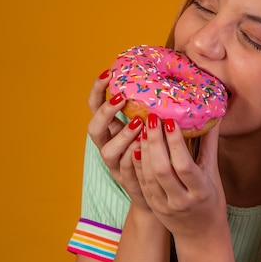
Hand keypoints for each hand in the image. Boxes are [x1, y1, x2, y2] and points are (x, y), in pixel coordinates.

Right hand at [86, 69, 146, 208]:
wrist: (159, 189)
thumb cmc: (156, 151)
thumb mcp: (150, 125)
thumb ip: (151, 107)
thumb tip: (167, 77)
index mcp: (111, 128)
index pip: (95, 105)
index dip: (98, 90)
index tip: (109, 72)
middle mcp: (108, 145)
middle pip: (94, 128)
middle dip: (105, 112)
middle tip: (121, 98)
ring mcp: (115, 165)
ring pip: (108, 151)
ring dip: (122, 135)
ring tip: (139, 122)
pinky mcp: (127, 181)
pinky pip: (125, 168)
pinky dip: (133, 157)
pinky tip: (145, 147)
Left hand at [133, 114, 227, 238]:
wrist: (200, 236)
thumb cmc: (211, 201)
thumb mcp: (213, 175)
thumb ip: (210, 145)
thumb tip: (214, 116)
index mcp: (200, 192)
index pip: (184, 165)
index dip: (175, 143)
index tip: (170, 121)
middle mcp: (181, 200)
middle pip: (162, 169)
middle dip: (155, 142)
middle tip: (152, 118)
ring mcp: (164, 205)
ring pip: (148, 176)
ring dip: (144, 150)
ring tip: (143, 128)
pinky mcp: (153, 206)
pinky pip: (141, 183)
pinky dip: (137, 164)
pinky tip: (136, 146)